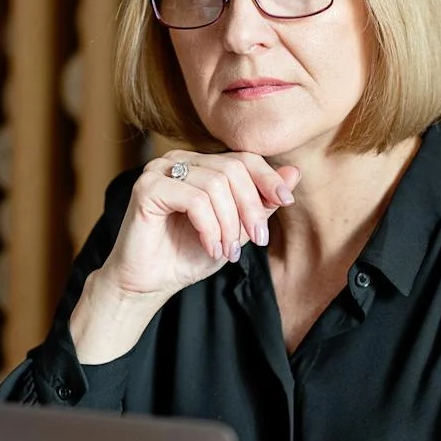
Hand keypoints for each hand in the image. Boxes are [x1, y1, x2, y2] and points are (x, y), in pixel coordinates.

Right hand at [70, 150, 297, 362]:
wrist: (149, 283)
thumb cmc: (187, 255)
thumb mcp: (236, 230)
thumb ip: (261, 203)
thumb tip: (294, 173)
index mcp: (199, 164)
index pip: (242, 157)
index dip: (268, 178)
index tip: (286, 202)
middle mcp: (178, 160)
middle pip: (232, 168)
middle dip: (251, 207)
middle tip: (256, 240)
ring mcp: (159, 170)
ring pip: (216, 184)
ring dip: (229, 224)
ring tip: (227, 251)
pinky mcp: (146, 187)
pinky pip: (194, 200)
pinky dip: (210, 228)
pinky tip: (210, 247)